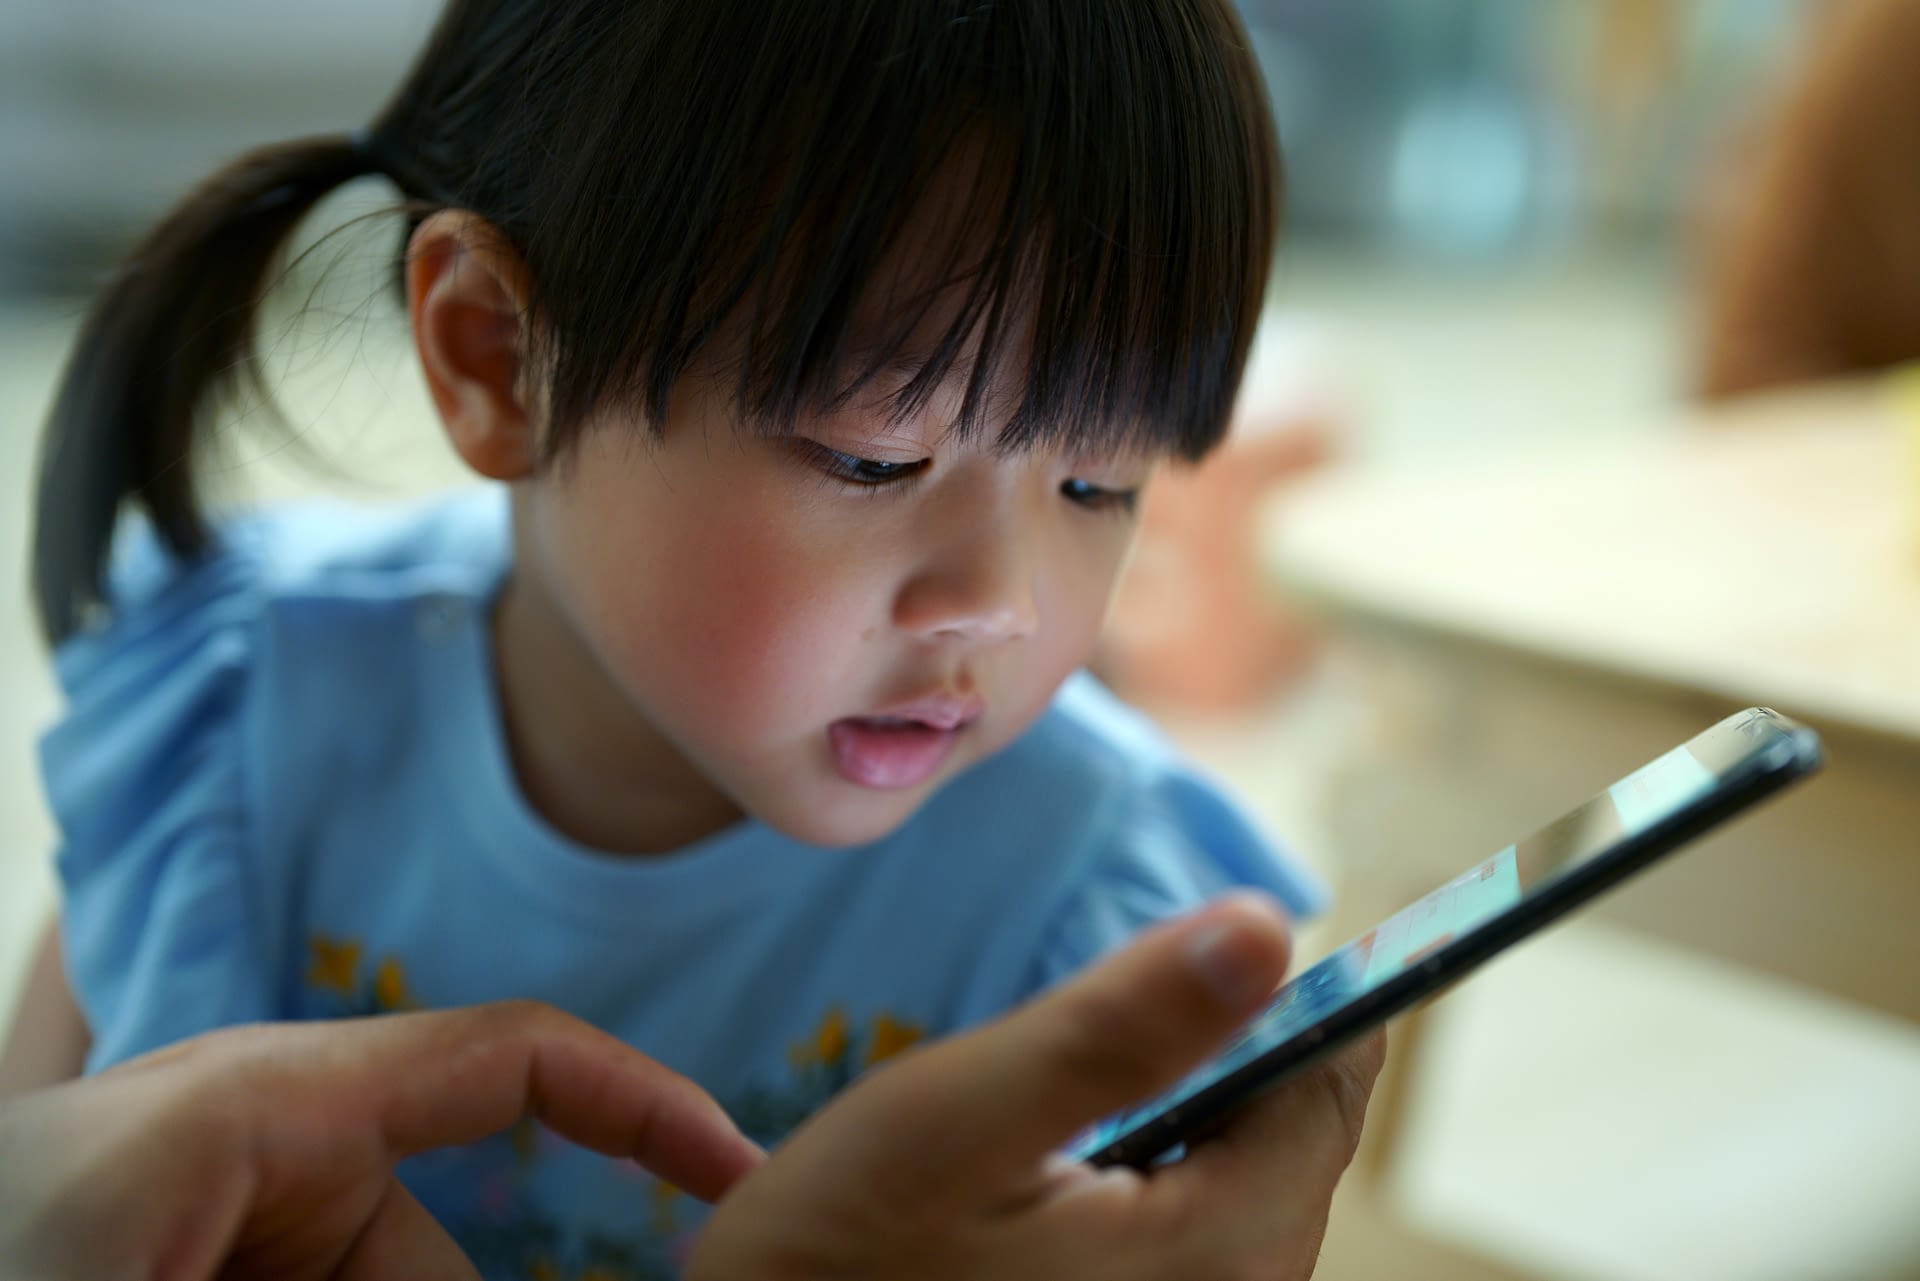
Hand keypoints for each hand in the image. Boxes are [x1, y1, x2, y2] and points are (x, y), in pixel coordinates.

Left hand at [0, 1002, 759, 1280]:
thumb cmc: (18, 1230)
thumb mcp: (177, 1249)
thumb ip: (379, 1260)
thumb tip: (510, 1273)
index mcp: (255, 1105)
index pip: (509, 1058)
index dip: (645, 1107)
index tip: (747, 1183)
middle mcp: (245, 1147)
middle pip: (432, 1254)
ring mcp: (215, 1221)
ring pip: (373, 1278)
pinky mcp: (196, 1259)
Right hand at [689, 892, 1384, 1280]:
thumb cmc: (843, 1252)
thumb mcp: (964, 1114)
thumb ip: (1120, 1026)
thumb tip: (1265, 927)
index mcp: (1217, 1247)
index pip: (1334, 1087)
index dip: (1316, 990)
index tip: (1250, 925)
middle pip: (1300, 1132)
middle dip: (1240, 1044)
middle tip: (1131, 999)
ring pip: (1252, 1174)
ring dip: (1200, 1099)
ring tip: (1094, 1076)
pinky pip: (1201, 1220)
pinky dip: (1168, 1155)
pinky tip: (1082, 1147)